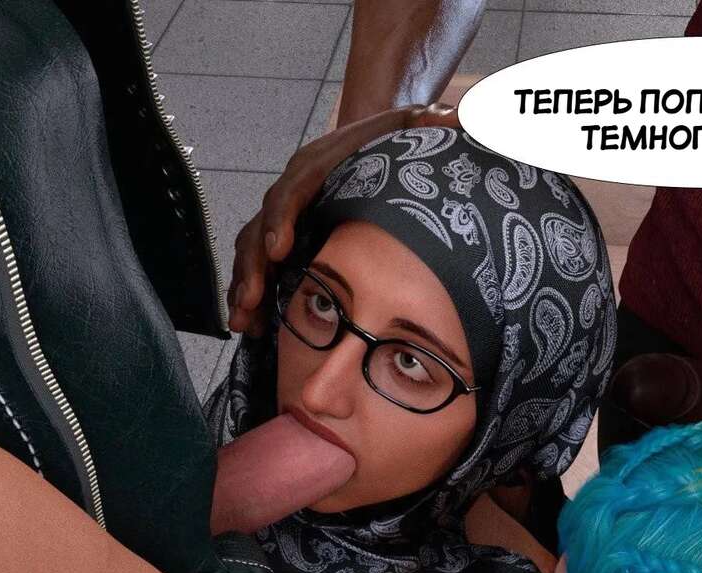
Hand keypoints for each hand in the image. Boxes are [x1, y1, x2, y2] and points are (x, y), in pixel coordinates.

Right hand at [228, 103, 458, 335]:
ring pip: (253, 250)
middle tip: (250, 300)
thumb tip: (456, 117)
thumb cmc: (393, 138)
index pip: (291, 191)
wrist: (374, 139)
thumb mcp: (414, 124)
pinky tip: (254, 324)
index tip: (278, 249)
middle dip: (253, 266)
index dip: (281, 219)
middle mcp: (292, 189)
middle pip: (261, 227)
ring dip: (245, 286)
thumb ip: (431, 121)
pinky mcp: (286, 234)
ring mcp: (286, 214)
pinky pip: (261, 264)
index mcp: (316, 165)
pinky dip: (254, 293)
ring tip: (245, 321)